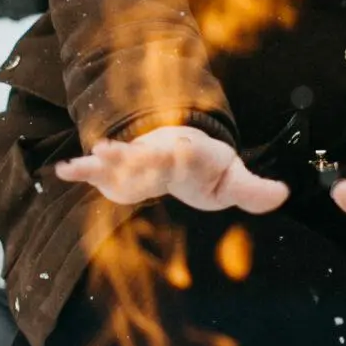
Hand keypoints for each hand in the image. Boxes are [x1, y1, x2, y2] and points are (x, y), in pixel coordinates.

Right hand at [56, 123, 288, 212]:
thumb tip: (284, 195)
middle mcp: (158, 155)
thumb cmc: (207, 167)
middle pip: (143, 156)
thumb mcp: (233, 178)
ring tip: (81, 162)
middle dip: (129, 156)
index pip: (183, 155)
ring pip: (118, 161)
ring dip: (100, 161)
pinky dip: (81, 170)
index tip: (176, 150)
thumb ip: (254, 189)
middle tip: (110, 151)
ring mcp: (137, 161)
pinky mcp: (120, 172)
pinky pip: (99, 171)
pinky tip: (60, 172)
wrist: (181, 149)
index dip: (180, 154)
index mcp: (188, 155)